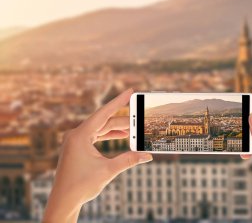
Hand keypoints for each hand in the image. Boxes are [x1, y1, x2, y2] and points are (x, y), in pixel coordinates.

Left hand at [43, 89, 152, 222]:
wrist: (63, 200)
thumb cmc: (81, 185)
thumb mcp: (108, 171)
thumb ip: (128, 160)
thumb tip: (147, 155)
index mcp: (80, 135)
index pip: (103, 113)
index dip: (118, 101)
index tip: (130, 91)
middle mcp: (76, 135)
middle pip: (104, 121)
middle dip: (123, 120)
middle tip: (139, 117)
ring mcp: (75, 141)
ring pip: (100, 129)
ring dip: (116, 128)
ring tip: (133, 127)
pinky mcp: (77, 147)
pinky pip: (95, 136)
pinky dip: (108, 135)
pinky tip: (121, 136)